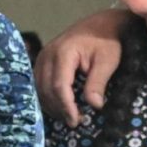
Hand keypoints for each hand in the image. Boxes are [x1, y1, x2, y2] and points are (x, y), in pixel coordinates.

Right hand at [36, 8, 134, 124]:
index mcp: (64, 52)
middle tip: (75, 122)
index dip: (66, 106)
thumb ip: (98, 82)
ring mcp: (42, 57)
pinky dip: (48, 97)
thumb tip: (94, 106)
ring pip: (39, 89)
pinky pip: (39, 84)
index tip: (76, 121)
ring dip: (52, 105)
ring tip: (69, 116)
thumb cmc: (107, 41)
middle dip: (59, 108)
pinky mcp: (42, 61)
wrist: (101, 24)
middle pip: (46, 89)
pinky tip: (60, 106)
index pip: (59, 86)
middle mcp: (48, 54)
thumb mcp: (108, 61)